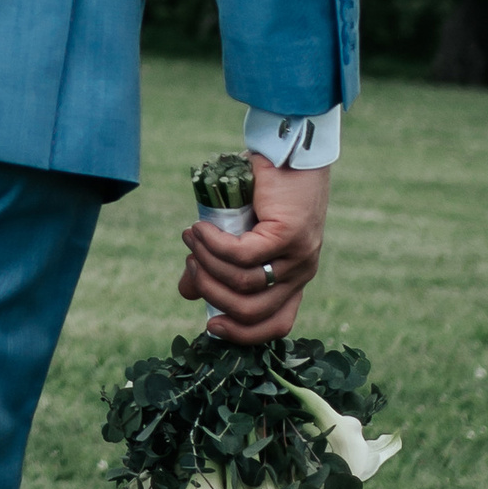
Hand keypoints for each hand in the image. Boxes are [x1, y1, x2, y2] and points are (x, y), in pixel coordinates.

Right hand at [179, 152, 328, 346]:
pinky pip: (242, 254)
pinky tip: (200, 229)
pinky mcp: (288, 236)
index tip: (210, 326)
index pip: (276, 325)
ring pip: (243, 283)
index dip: (243, 333)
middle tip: (190, 265)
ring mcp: (297, 257)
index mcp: (293, 280)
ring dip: (207, 263)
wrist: (286, 154)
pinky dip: (214, 245)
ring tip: (191, 238)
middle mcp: (301, 274)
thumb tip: (187, 291)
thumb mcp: (237, 235)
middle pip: (252, 310)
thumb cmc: (261, 192)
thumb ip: (216, 265)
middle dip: (212, 293)